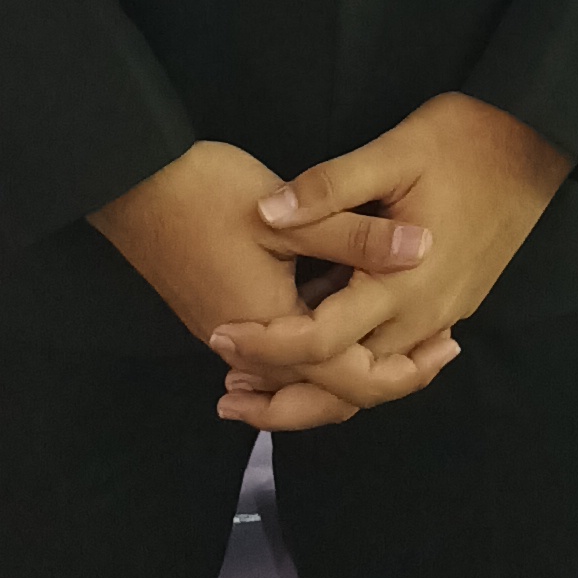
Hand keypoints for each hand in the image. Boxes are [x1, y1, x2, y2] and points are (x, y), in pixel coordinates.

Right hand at [91, 138, 453, 422]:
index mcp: (274, 333)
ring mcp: (227, 335)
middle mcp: (249, 351)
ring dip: (347, 364)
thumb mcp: (291, 215)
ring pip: (300, 374)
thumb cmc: (208, 195)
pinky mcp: (216, 312)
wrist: (129, 184)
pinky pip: (278, 352)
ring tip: (400, 336)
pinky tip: (340, 311)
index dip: (404, 372)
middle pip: (325, 392)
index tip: (447, 347)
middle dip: (382, 378)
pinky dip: (316, 346)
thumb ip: (357, 237)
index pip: (349, 382)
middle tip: (435, 352)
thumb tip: (424, 249)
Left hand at [209, 93, 572, 434]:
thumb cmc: (467, 138)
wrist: (540, 140)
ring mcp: (444, 314)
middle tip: (229, 394)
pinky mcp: (455, 304)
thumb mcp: (393, 150)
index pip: (320, 340)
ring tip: (262, 383)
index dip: (265, 345)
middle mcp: (424, 314)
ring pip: (376, 379)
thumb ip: (328, 188)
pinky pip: (397, 356)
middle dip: (285, 397)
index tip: (220, 336)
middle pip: (348, 385)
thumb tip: (265, 212)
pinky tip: (321, 344)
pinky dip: (355, 365)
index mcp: (403, 282)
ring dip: (320, 387)